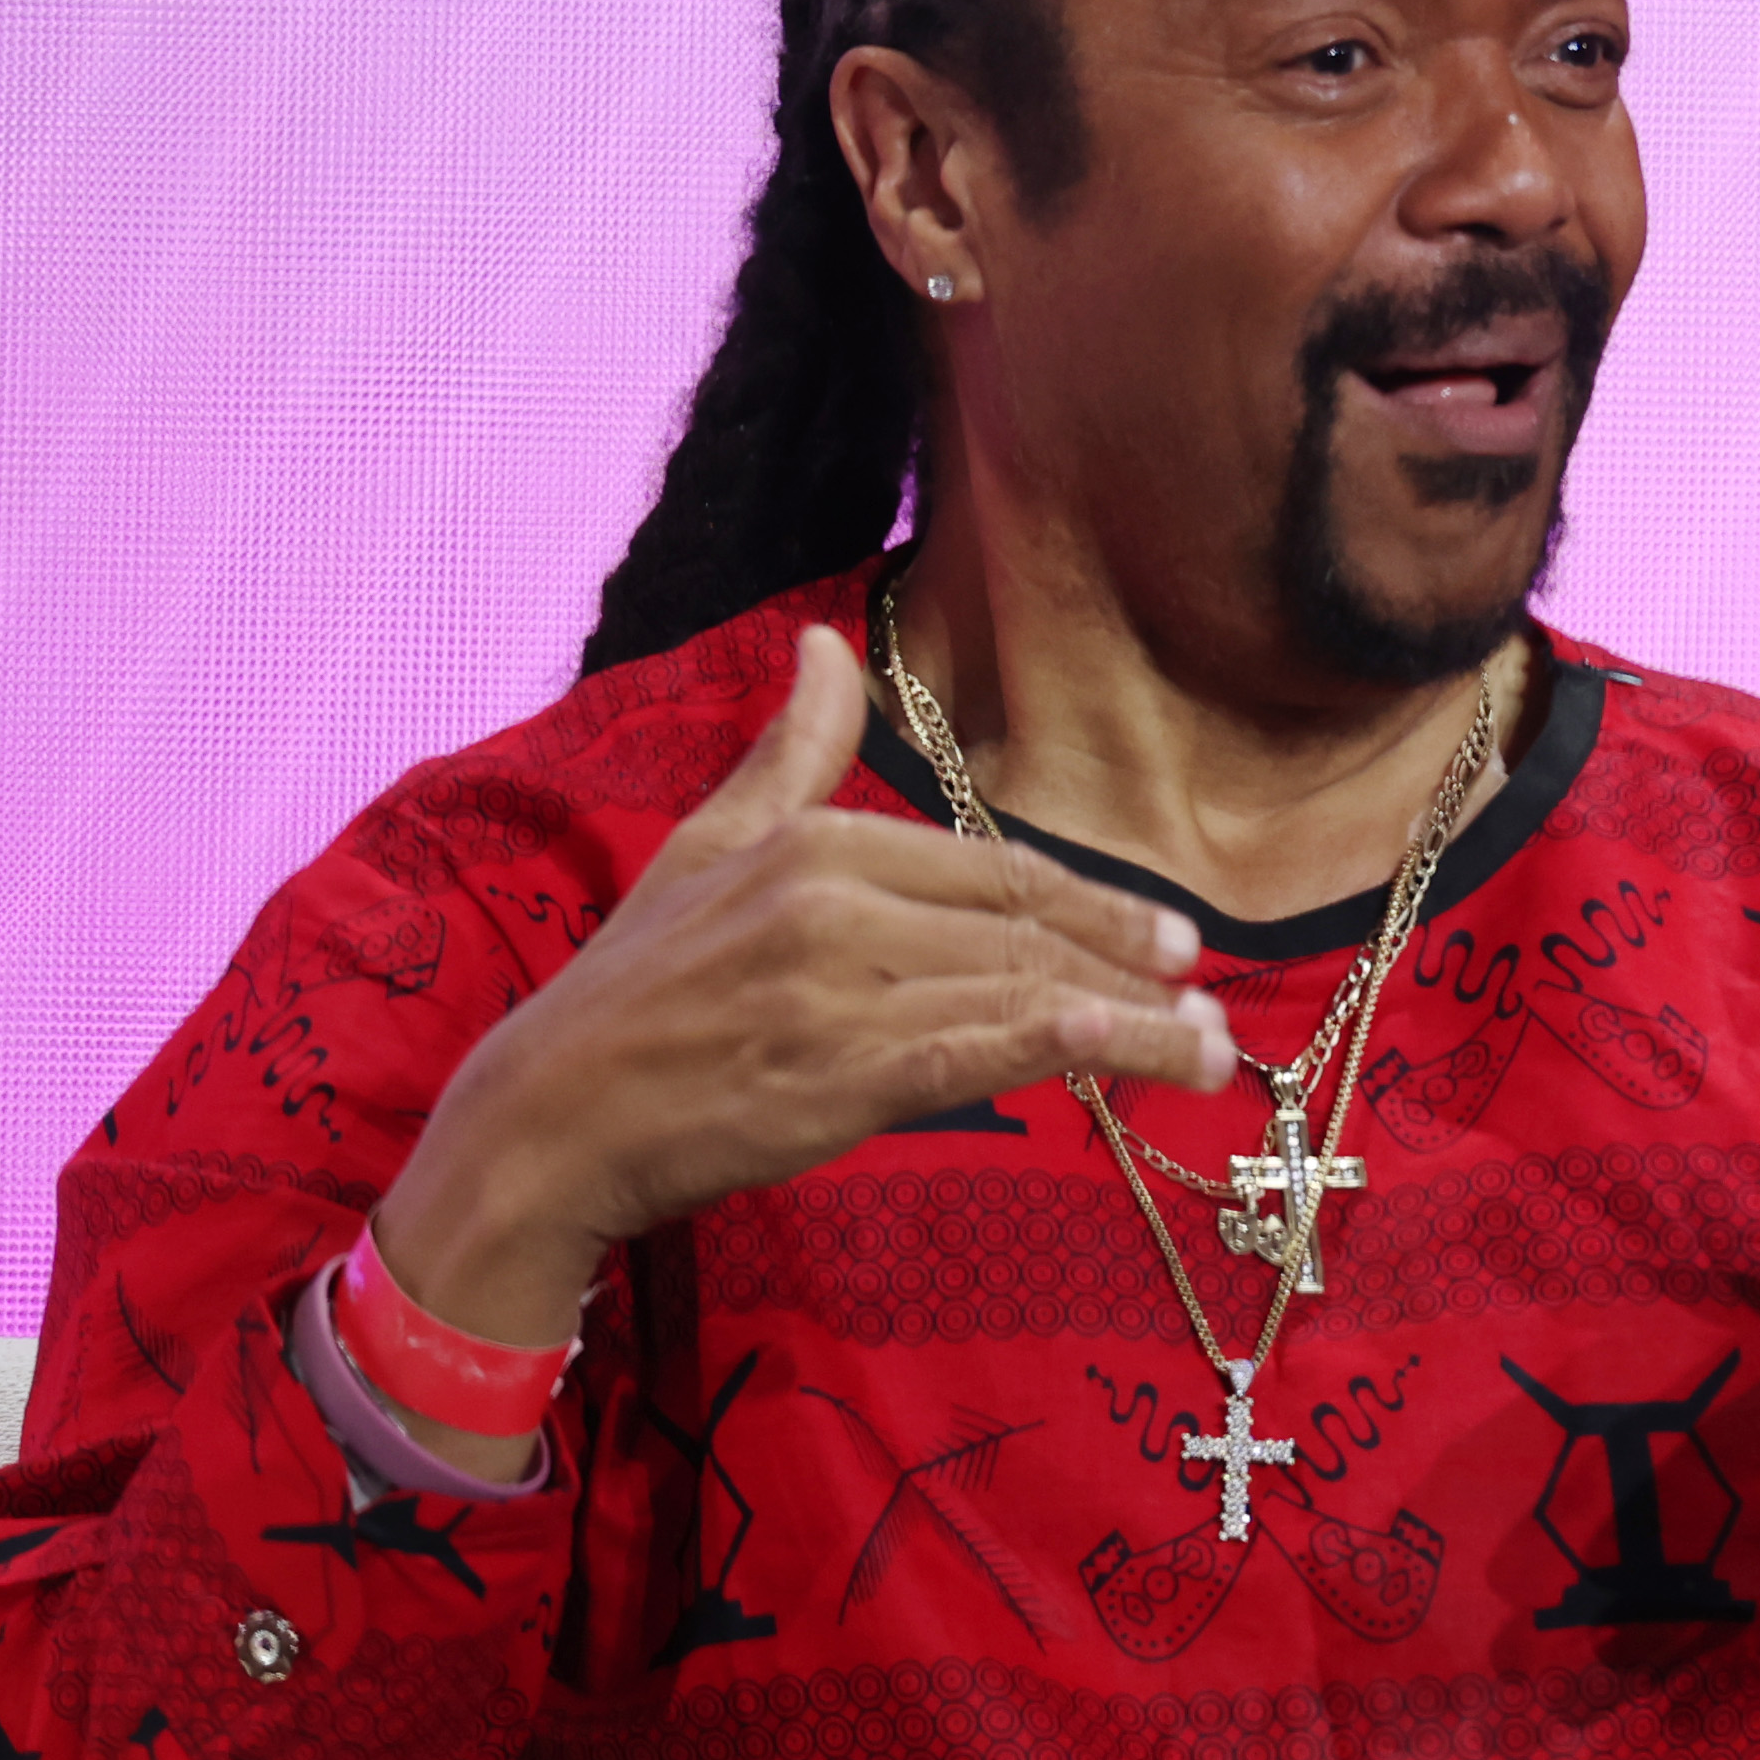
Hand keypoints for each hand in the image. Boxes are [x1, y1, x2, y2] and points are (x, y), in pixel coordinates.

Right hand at [366, 630, 1232, 1454]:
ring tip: (1211, 1053)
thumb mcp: (706, 846)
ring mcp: (838, 992)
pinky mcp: (837, 1076)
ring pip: (1024, 993)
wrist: (548, 1115)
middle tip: (1211, 993)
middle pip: (1027, 931)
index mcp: (815, 844)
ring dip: (1136, 1024)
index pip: (996, 872)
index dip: (1094, 905)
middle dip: (1132, 962)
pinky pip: (977, 1050)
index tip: (1171, 938)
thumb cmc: (636, 989)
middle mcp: (835, 906)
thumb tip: (826, 645)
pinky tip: (1131, 1048)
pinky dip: (1061, 1043)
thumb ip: (790, 755)